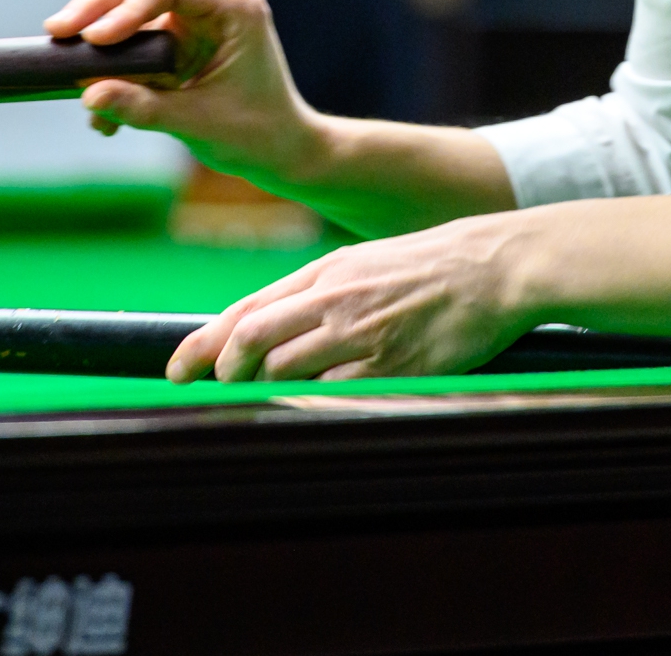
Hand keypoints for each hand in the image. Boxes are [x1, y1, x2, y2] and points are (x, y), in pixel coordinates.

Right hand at [44, 0, 320, 186]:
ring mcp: (197, 19)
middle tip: (59, 31)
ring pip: (133, 5)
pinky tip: (101, 107)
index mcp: (235, 8)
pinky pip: (136, 40)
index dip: (127, 6)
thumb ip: (143, 107)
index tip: (96, 39)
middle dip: (99, 7)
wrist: (282, 153)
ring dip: (99, 33)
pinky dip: (114, 65)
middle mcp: (216, 3)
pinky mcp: (180, 41)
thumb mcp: (197, 124)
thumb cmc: (255, 136)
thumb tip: (88, 95)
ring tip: (67, 62)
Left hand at [166, 212, 539, 382]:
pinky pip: (335, 394)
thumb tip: (271, 324)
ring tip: (267, 396)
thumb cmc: (430, 265)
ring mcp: (363, 334)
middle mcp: (335, 299)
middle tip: (217, 387)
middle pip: (254, 340)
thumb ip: (319, 292)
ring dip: (268, 388)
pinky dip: (314, 404)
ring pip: (287, 370)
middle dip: (225, 370)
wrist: (494, 266)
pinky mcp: (393, 365)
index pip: (248, 309)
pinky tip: (312, 407)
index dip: (204, 343)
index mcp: (326, 271)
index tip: (176, 368)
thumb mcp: (364, 263)